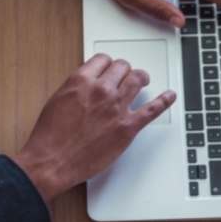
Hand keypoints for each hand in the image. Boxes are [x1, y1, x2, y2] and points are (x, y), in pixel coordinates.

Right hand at [11, 54, 175, 202]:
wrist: (52, 162)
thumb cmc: (50, 136)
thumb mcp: (57, 100)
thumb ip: (77, 88)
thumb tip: (89, 83)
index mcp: (81, 81)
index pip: (103, 59)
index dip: (107, 64)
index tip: (110, 68)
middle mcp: (102, 90)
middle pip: (123, 67)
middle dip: (124, 70)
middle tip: (125, 75)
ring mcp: (117, 108)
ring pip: (138, 79)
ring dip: (141, 78)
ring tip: (143, 80)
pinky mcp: (128, 127)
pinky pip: (152, 109)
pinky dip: (164, 101)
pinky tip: (170, 96)